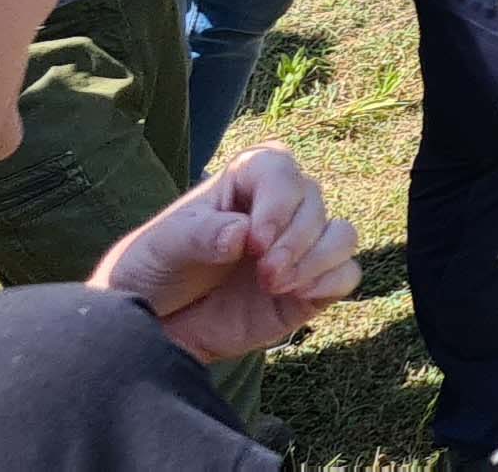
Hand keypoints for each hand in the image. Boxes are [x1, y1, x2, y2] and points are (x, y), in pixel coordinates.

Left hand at [91, 145, 361, 364]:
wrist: (151, 328)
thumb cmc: (150, 272)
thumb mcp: (160, 248)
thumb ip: (198, 236)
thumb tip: (240, 234)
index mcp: (244, 185)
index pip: (280, 169)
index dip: (277, 201)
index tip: (254, 241)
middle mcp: (278, 211)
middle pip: (314, 203)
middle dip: (294, 240)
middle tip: (262, 274)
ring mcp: (297, 251)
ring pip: (342, 235)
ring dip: (318, 259)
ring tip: (276, 286)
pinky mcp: (309, 290)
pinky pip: (346, 275)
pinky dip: (332, 281)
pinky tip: (298, 296)